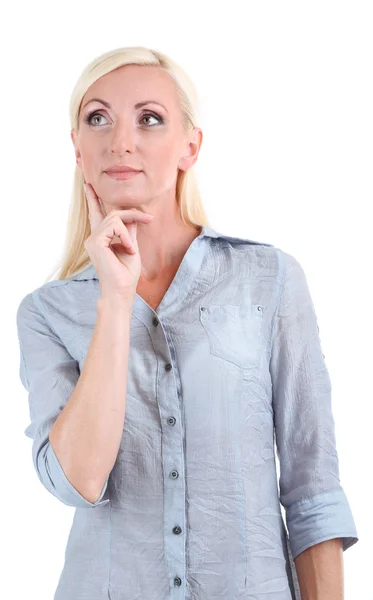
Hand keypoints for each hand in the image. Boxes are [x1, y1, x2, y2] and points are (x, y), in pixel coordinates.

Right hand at [83, 182, 153, 299]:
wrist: (121, 290)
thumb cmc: (126, 274)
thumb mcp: (131, 246)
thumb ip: (129, 230)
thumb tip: (131, 215)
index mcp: (101, 239)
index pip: (95, 214)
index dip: (92, 199)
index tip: (88, 185)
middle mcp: (94, 237)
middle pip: (112, 212)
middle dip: (132, 213)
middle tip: (148, 219)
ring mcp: (92, 239)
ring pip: (115, 217)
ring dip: (130, 229)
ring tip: (132, 249)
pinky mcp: (95, 242)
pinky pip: (115, 226)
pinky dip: (126, 237)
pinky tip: (128, 250)